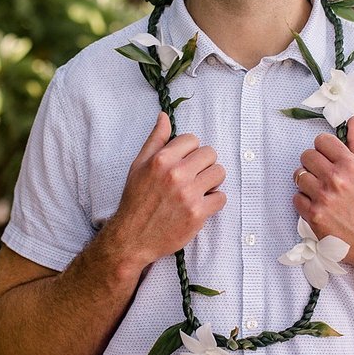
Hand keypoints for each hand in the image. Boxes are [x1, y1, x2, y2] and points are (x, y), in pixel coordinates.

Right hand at [110, 112, 225, 268]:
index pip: (193, 139)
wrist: (132, 238)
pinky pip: (221, 197)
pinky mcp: (198, 214)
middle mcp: (176, 174)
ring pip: (219, 173)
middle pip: (210, 154)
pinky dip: (214, 201)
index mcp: (162, 159)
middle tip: (193, 176)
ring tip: (198, 189)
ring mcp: (189, 194)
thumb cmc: (135, 200)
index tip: (184, 161)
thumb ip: (155, 140)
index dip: (190, 150)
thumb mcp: (138, 166)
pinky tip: (200, 205)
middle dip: (203, 164)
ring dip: (211, 181)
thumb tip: (164, 116)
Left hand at [292, 116, 353, 269]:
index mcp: (351, 165)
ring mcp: (323, 198)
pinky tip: (318, 206)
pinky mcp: (314, 216)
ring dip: (307, 183)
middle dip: (312, 164)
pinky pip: (296, 198)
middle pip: (306, 156)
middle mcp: (336, 179)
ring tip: (320, 191)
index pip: (322, 141)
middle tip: (322, 175)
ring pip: (299, 176)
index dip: (323, 149)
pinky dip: (304, 202)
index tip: (327, 157)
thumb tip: (353, 120)